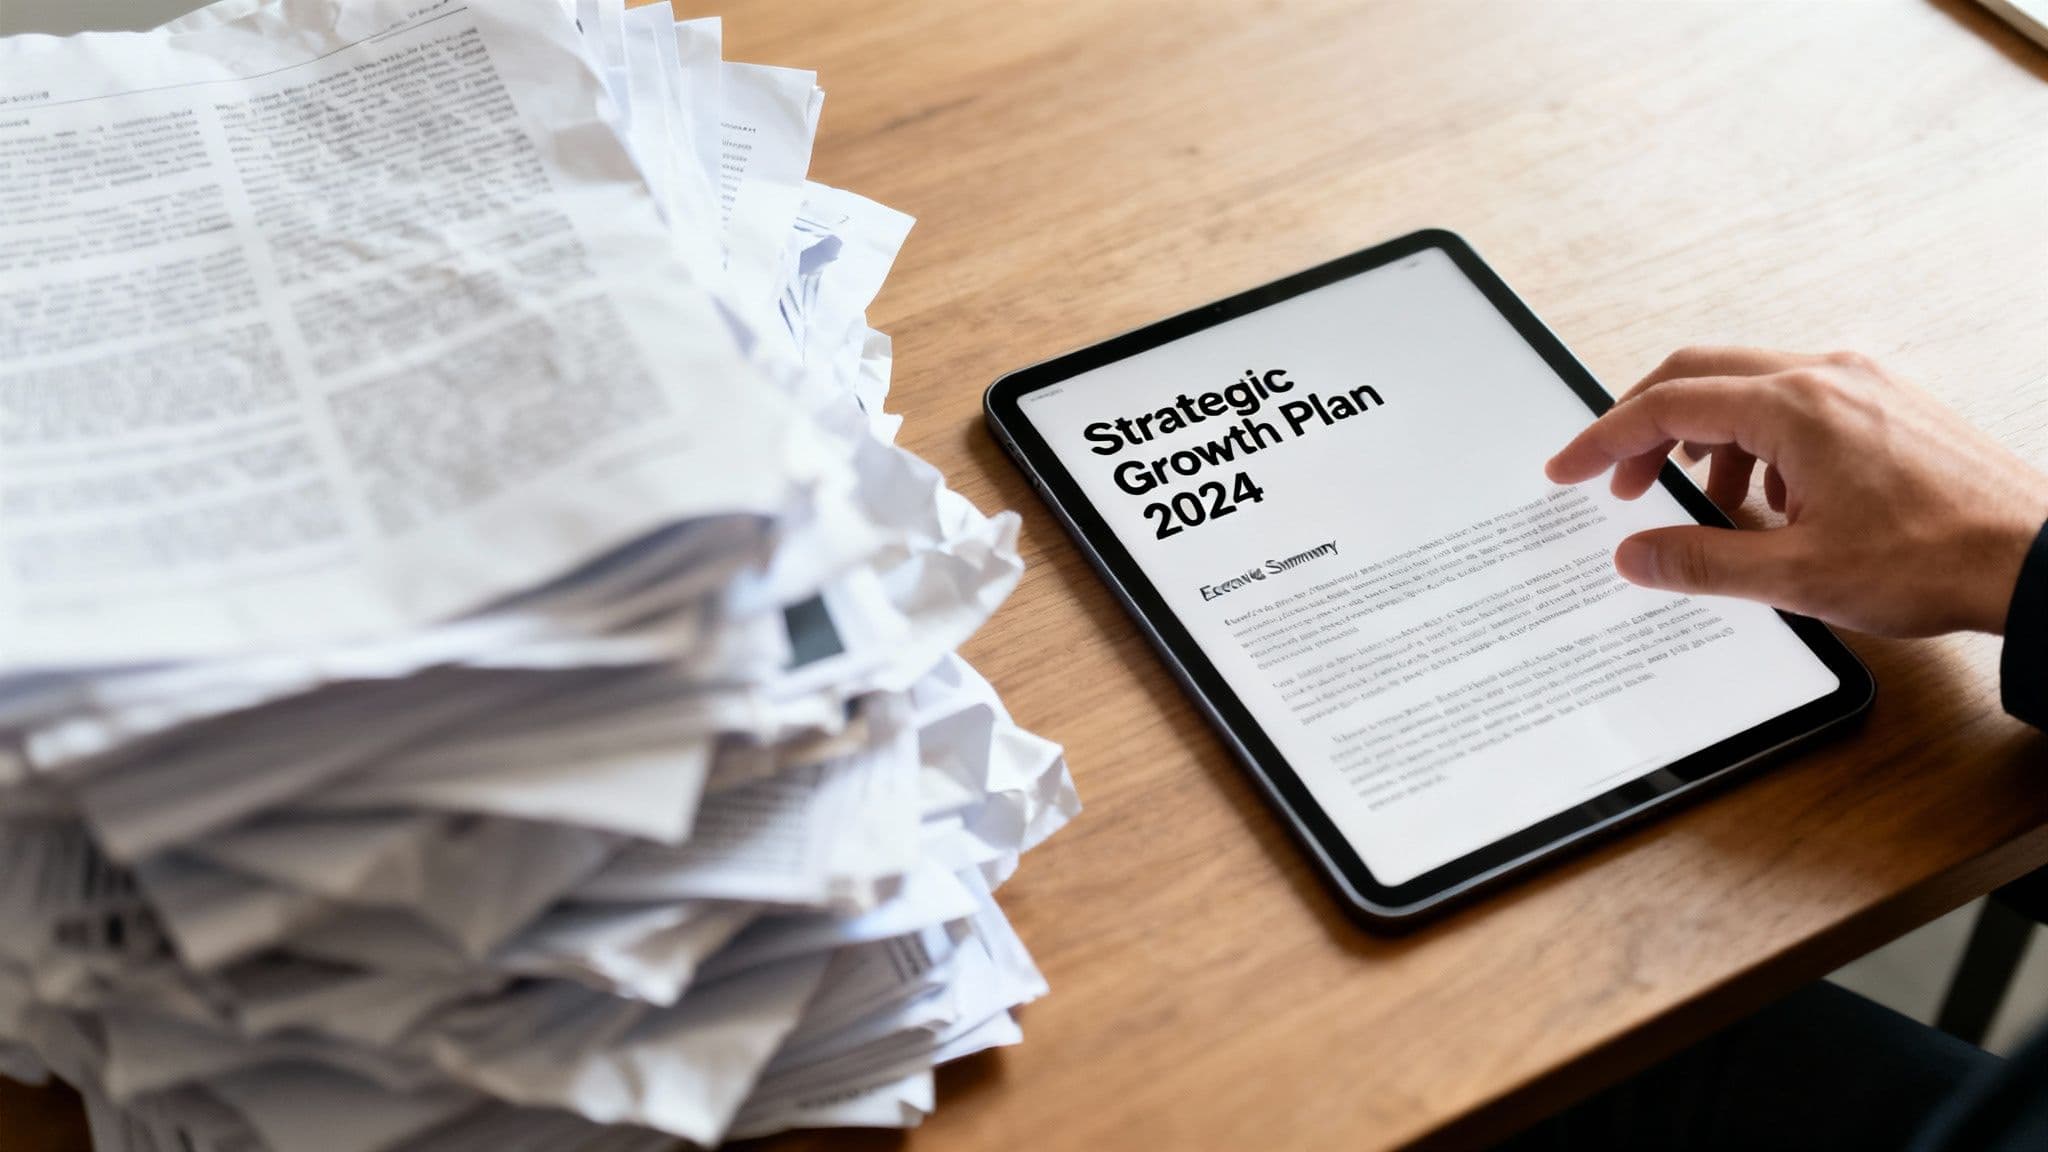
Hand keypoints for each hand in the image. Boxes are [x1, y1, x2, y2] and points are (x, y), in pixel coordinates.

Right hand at [1545, 347, 2047, 636]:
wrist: (2037, 557)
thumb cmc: (1937, 558)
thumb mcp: (1796, 576)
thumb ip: (1700, 562)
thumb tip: (1636, 554)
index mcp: (1794, 406)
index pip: (1666, 404)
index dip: (1603, 439)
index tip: (1568, 468)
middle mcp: (1825, 376)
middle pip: (1698, 375)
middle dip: (1644, 427)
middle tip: (1616, 480)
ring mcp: (1861, 382)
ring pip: (1748, 386)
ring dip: (1704, 437)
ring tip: (1701, 501)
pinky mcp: (1886, 401)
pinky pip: (1795, 399)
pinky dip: (1757, 439)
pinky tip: (1769, 498)